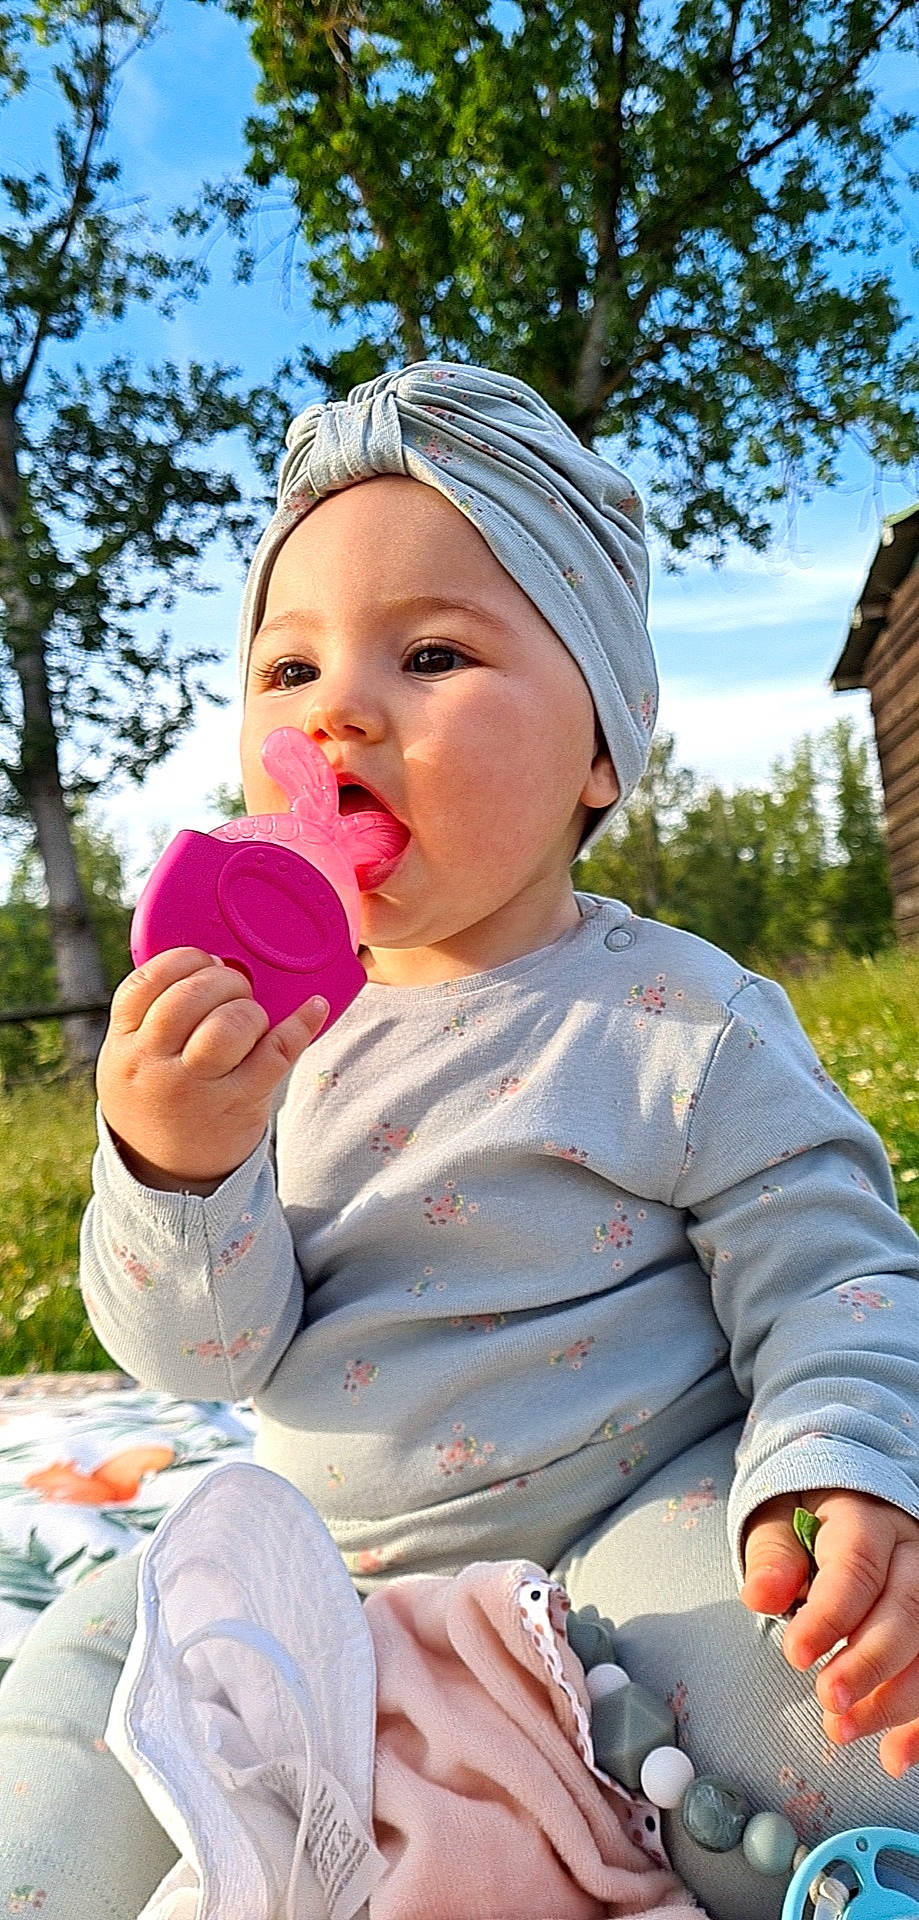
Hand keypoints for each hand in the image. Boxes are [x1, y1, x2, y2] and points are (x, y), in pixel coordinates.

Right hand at [96, 947, 327, 1191]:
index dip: (182, 961)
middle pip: (190, 997)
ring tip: (251, 1017)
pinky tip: (314, 1008)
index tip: (203, 962)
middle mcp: (154, 1065)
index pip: (146, 983)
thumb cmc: (157, 1097)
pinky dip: (300, 1025)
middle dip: (222, 980)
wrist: (168, 1175)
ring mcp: (197, 1088)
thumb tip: (216, 962)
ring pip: (230, 1024)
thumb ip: (155, 1014)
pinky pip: (276, 1054)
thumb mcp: (132, 1058)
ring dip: (250, 1009)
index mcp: (124, 1045)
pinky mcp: (239, 1104)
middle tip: (235, 990)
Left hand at [740, 1487, 918, 1776]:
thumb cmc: (809, 1519)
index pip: (858, 1567)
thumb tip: (761, 1594)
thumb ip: (773, 1556)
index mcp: (867, 1521)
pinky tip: (896, 1755)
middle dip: (869, 1665)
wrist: (852, 1509)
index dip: (832, 1615)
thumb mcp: (778, 1522)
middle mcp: (911, 1555)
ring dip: (894, 1701)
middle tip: (828, 1700)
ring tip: (844, 1730)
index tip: (796, 1654)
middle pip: (905, 1611)